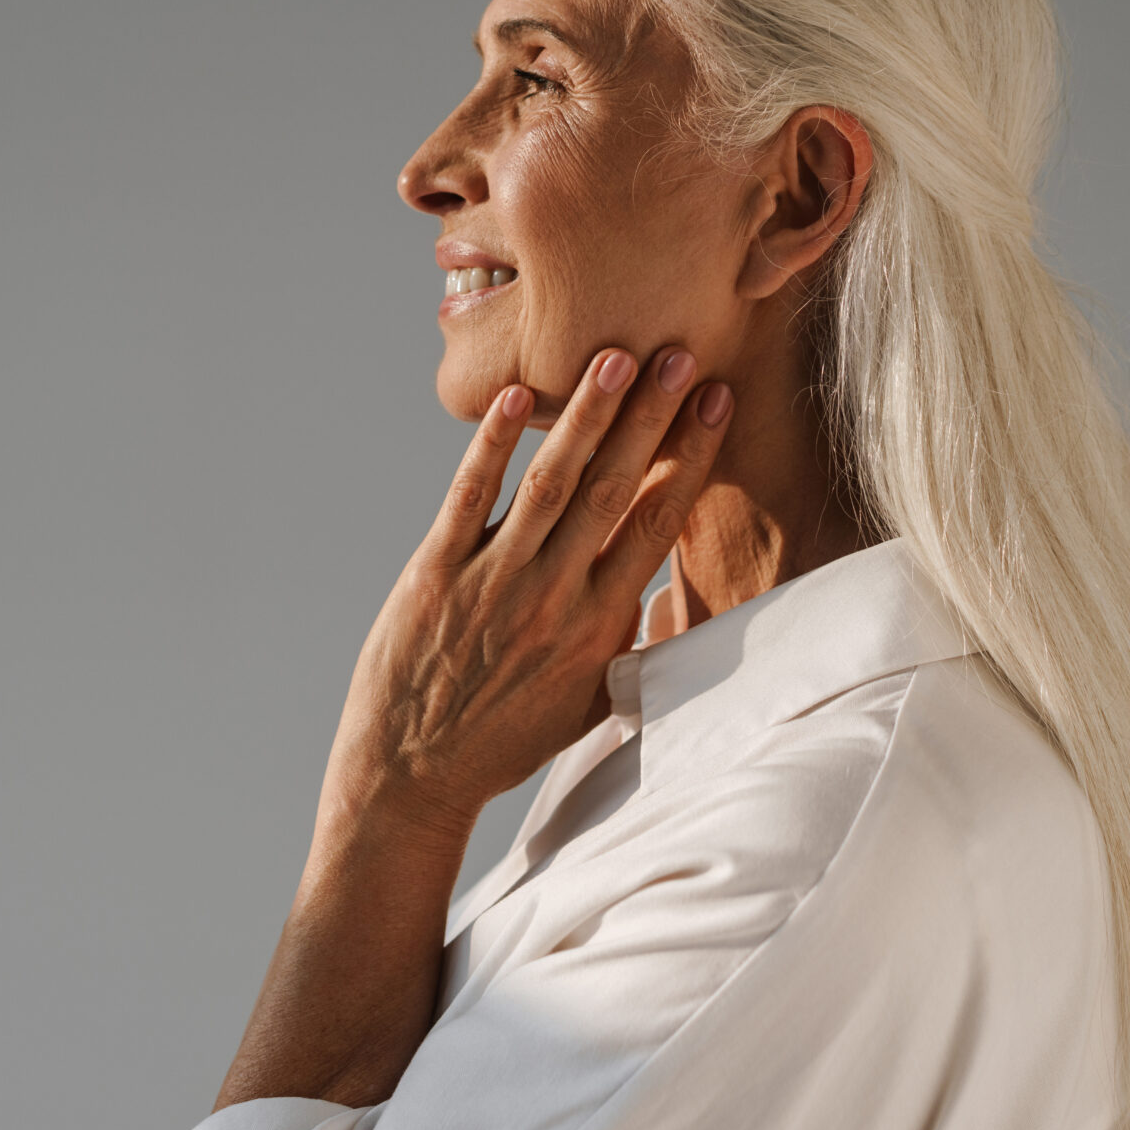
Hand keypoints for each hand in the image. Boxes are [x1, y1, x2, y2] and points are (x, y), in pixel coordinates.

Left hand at [320, 346, 735, 842]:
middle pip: (612, 491)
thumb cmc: (504, 740)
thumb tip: (667, 598)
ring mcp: (493, 583)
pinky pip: (467, 499)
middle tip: (678, 352)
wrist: (414, 777)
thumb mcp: (590, 702)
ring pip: (549, 485)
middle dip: (650, 419)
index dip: (689, 458)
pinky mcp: (434, 576)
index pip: (656, 523)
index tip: (715, 402)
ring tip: (613, 358)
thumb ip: (631, 646)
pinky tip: (515, 400)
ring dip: (584, 419)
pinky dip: (491, 448)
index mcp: (600, 626)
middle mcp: (554, 599)